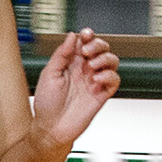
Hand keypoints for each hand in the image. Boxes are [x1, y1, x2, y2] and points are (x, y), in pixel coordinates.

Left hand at [31, 29, 119, 144]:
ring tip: (92, 66)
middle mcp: (84, 70)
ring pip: (111, 61)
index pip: (84, 43)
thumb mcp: (49, 74)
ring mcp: (94, 81)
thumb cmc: (47, 104)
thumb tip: (71, 36)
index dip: (88, 36)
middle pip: (101, 48)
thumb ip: (61, 54)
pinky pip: (114, 80)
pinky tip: (97, 79)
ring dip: (105, 59)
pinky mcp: (102, 94)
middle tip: (87, 52)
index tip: (86, 34)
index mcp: (71, 62)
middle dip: (98, 45)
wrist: (52, 128)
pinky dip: (109, 76)